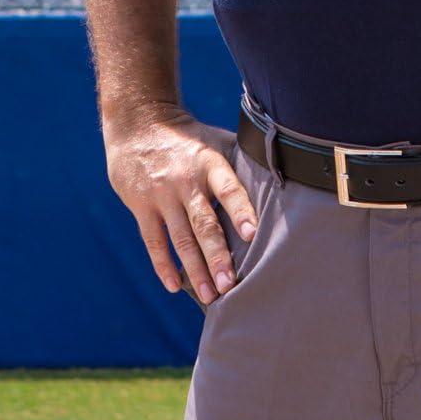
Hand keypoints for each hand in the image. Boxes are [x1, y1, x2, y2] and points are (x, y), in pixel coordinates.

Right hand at [104, 109, 256, 306]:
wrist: (138, 124)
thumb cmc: (188, 138)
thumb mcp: (217, 140)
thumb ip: (241, 162)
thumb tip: (282, 178)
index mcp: (210, 163)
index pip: (229, 189)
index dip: (241, 211)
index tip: (252, 235)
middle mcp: (186, 181)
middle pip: (204, 223)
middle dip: (217, 256)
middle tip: (229, 286)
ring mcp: (161, 195)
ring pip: (180, 238)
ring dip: (194, 269)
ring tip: (209, 295)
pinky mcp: (141, 206)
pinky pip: (153, 240)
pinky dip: (163, 265)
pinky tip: (175, 285)